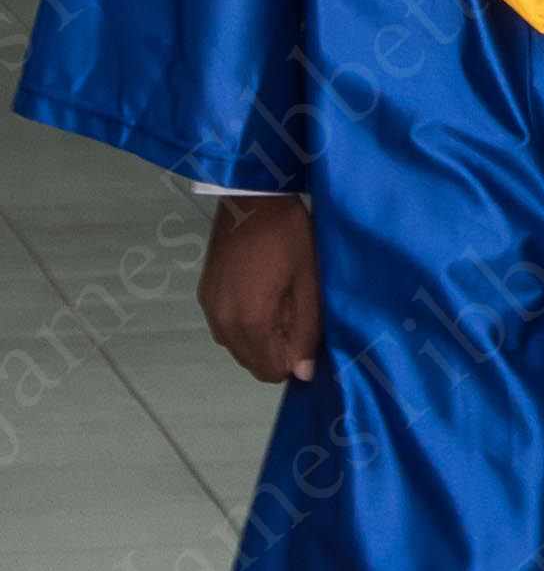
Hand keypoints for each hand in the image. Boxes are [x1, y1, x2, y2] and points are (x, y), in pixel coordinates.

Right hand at [200, 193, 319, 383]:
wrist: (252, 197)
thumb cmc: (289, 237)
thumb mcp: (309, 283)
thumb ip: (306, 331)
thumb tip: (303, 372)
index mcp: (249, 322)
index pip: (270, 370)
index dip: (294, 362)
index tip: (310, 338)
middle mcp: (222, 322)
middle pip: (251, 362)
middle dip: (277, 351)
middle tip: (298, 317)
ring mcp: (210, 308)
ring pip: (237, 346)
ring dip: (260, 338)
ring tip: (282, 304)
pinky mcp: (205, 293)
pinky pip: (226, 326)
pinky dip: (245, 324)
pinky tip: (263, 296)